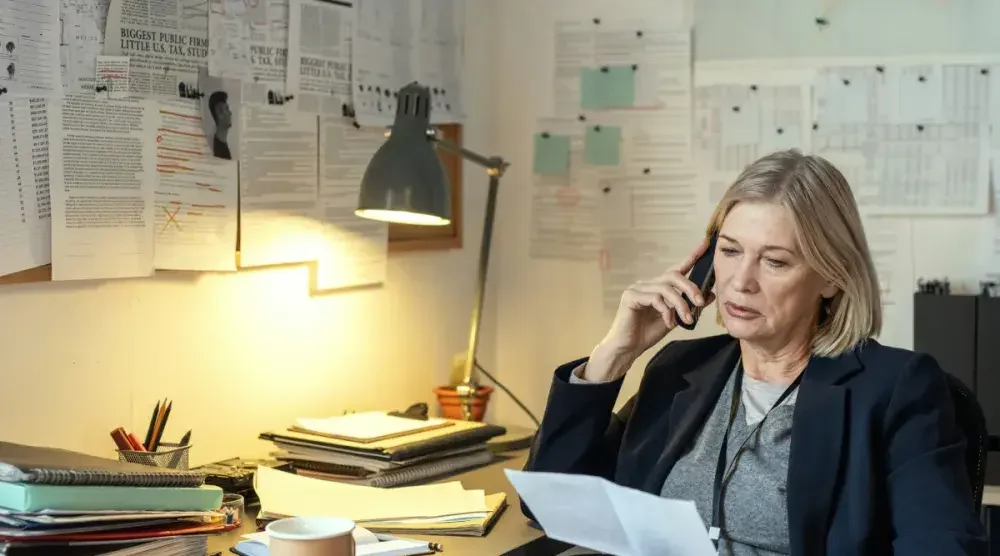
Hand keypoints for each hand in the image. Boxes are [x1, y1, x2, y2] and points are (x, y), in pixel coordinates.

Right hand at [585, 240, 715, 381]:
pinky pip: (654, 298)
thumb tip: (709, 295)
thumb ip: (688, 306)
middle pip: (673, 275)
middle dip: (690, 287)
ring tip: (686, 319)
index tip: (705, 245)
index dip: (691, 256)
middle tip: (699, 302)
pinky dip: (666, 311)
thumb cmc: (647, 333)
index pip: (677, 269)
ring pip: (665, 288)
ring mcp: (637, 289)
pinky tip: (668, 323)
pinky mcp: (630, 296)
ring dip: (680, 304)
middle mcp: (648, 284)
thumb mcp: (675, 319)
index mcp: (658, 287)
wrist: (627, 348)